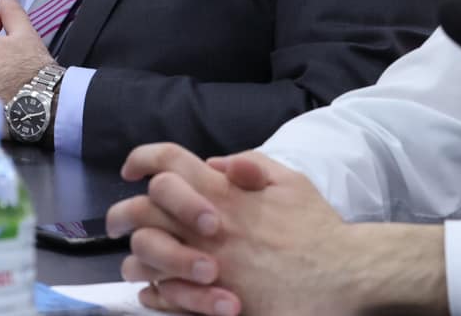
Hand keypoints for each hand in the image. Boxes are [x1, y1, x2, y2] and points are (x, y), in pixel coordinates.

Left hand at [108, 144, 442, 315]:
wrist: (343, 278)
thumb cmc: (318, 231)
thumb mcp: (291, 182)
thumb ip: (251, 166)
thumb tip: (216, 163)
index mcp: (225, 196)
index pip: (168, 163)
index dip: (143, 158)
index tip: (131, 169)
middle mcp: (208, 229)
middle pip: (142, 209)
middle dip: (121, 211)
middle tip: (116, 220)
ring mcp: (207, 267)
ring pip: (145, 256)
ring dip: (135, 254)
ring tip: (136, 258)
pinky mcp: (211, 303)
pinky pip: (163, 297)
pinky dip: (153, 291)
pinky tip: (155, 288)